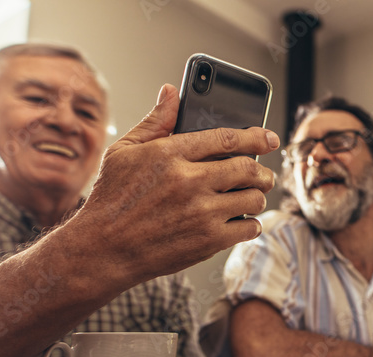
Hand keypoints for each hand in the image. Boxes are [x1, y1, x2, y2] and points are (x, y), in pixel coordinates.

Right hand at [72, 84, 279, 283]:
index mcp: (170, 153)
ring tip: (252, 196)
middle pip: (248, 168)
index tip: (269, 138)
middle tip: (264, 174)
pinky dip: (251, 224)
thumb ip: (154, 122)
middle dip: (263, 171)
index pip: (227, 138)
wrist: (103, 250)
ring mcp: (202, 212)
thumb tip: (172, 91)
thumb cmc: (111, 199)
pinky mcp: (208, 241)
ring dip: (258, 196)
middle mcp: (190, 181)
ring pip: (253, 198)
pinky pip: (249, 228)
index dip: (256, 136)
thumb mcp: (124, 152)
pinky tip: (243, 222)